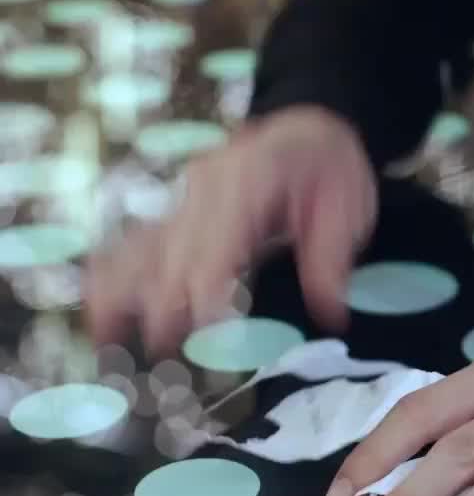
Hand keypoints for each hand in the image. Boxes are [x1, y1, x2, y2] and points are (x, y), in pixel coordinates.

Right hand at [84, 106, 376, 353]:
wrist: (306, 126)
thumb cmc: (328, 165)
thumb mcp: (347, 206)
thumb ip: (331, 260)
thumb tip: (330, 316)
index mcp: (249, 181)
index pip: (217, 242)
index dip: (205, 290)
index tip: (204, 337)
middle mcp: (205, 190)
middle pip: (171, 254)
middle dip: (163, 311)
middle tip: (164, 369)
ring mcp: (184, 200)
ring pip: (140, 250)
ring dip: (122, 299)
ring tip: (110, 351)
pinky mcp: (176, 214)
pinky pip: (136, 248)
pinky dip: (115, 283)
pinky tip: (103, 321)